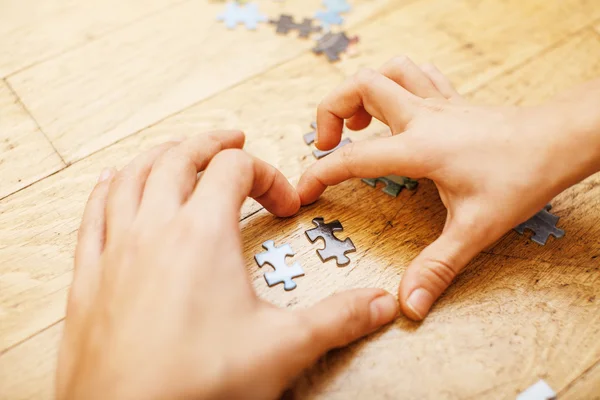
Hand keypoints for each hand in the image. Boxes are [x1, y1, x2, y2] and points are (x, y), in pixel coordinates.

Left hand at [56, 131, 398, 399]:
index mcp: (202, 233)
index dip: (268, 175)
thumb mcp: (281, 348)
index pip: (235, 169)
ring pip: (132, 176)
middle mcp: (154, 229)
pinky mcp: (90, 277)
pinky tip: (113, 182)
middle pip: (180, 157)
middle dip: (211, 142)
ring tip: (179, 150)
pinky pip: (94, 214)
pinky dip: (107, 188)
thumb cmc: (195, 386)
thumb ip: (337, 319)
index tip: (284, 205)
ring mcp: (116, 250)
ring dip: (160, 155)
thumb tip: (379, 305)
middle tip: (232, 138)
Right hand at [298, 56, 599, 320]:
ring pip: (388, 70)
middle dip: (331, 110)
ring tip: (359, 123)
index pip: (353, 158)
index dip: (319, 174)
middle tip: (331, 144)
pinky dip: (396, 83)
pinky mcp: (452, 101)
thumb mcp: (476, 229)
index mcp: (419, 149)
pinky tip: (397, 108)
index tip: (303, 191)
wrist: (559, 141)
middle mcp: (422, 117)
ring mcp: (437, 104)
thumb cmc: (521, 177)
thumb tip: (408, 303)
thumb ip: (437, 266)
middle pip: (360, 86)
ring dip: (362, 90)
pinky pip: (417, 74)